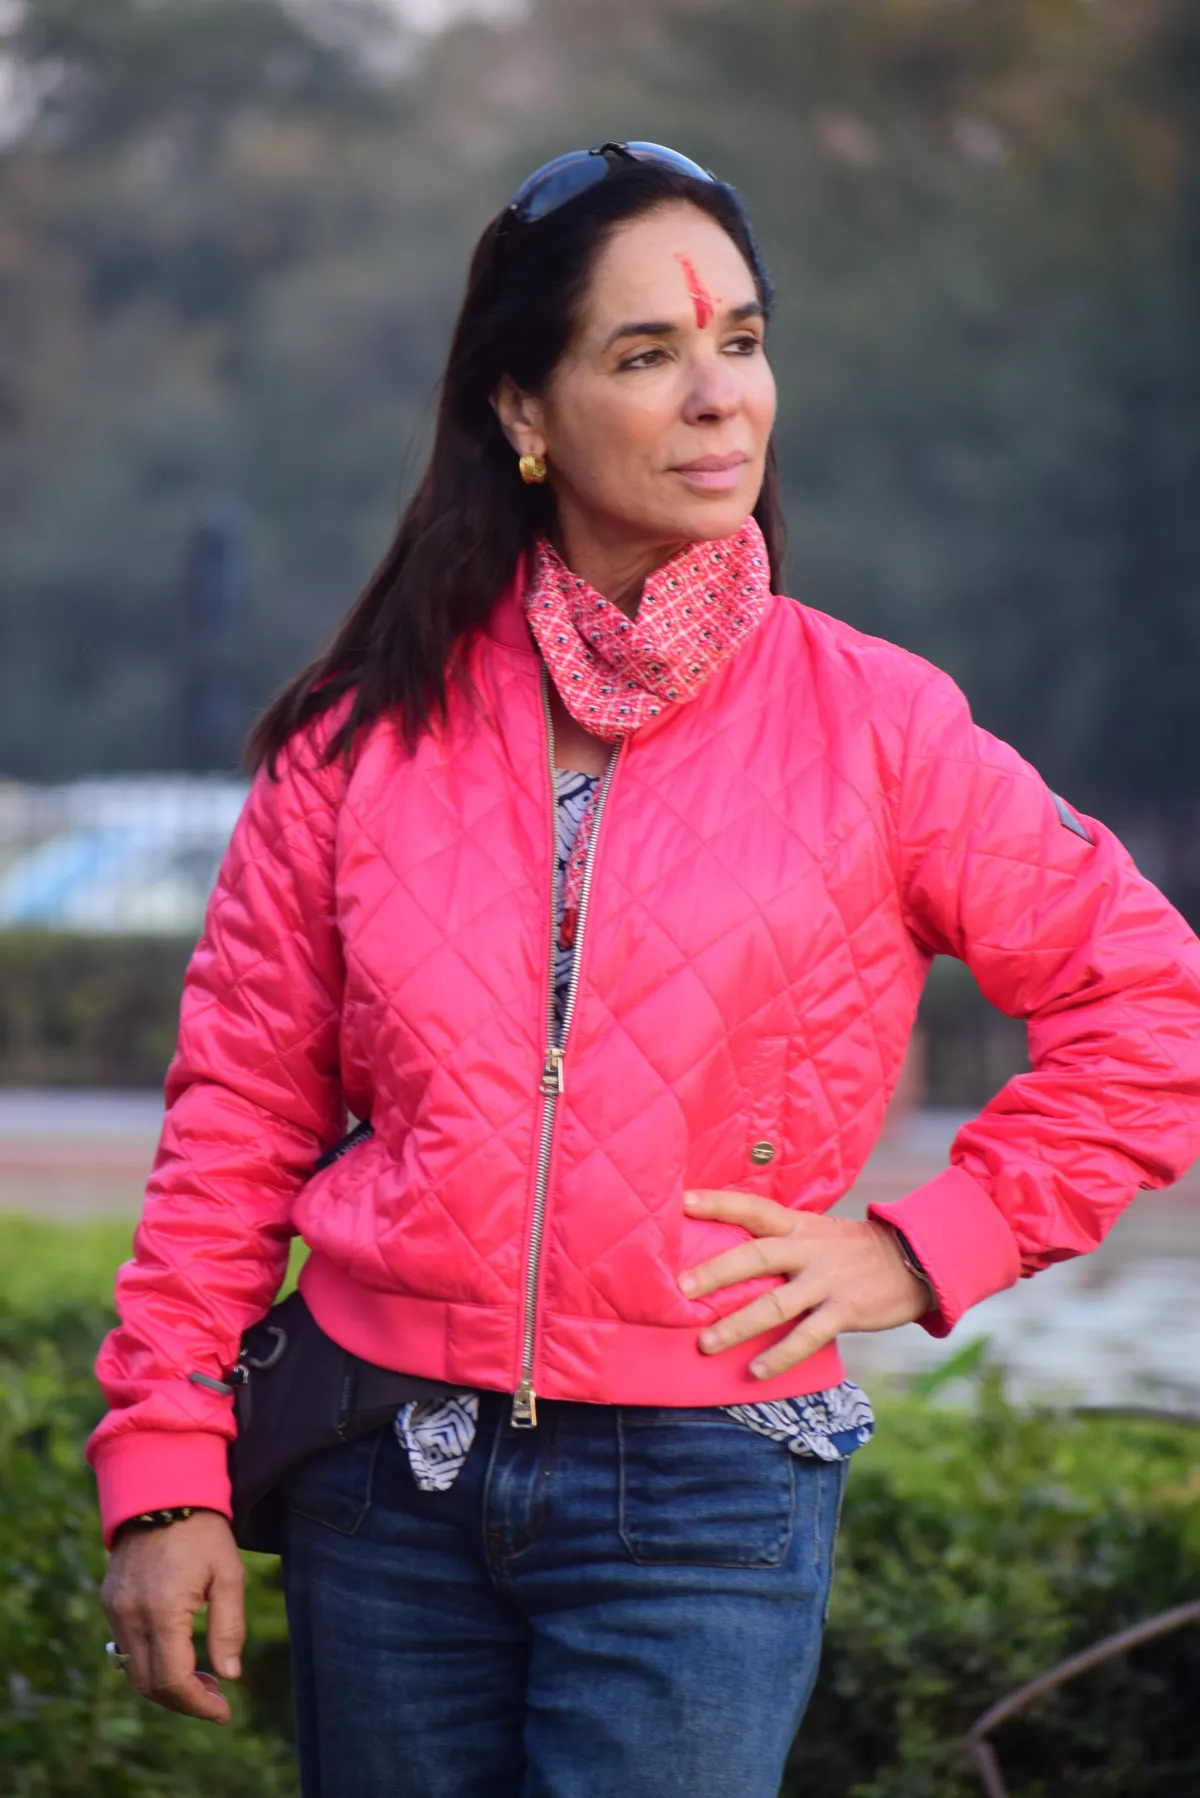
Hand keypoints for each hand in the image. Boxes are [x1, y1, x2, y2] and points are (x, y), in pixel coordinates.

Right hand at [101, 1510, 244, 1723]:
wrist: (163, 1490)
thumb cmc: (203, 1531)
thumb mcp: (228, 1574)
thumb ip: (228, 1627)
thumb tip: (228, 1676)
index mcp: (162, 1611)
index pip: (172, 1680)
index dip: (197, 1704)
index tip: (223, 1710)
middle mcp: (130, 1615)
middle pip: (149, 1685)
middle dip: (183, 1700)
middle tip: (215, 1697)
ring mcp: (115, 1609)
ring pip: (133, 1671)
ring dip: (165, 1685)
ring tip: (201, 1679)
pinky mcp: (110, 1601)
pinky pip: (124, 1648)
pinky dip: (149, 1663)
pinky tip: (177, 1654)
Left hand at [679, 1190, 930, 1380]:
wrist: (914, 1261)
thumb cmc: (851, 1251)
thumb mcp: (817, 1232)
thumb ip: (780, 1240)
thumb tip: (727, 1257)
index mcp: (798, 1226)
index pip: (753, 1207)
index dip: (719, 1203)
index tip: (683, 1201)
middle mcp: (809, 1249)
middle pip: (756, 1256)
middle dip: (716, 1272)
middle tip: (681, 1288)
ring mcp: (827, 1280)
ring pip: (776, 1303)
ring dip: (738, 1325)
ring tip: (705, 1344)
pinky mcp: (846, 1310)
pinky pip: (807, 1337)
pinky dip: (780, 1355)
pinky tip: (756, 1371)